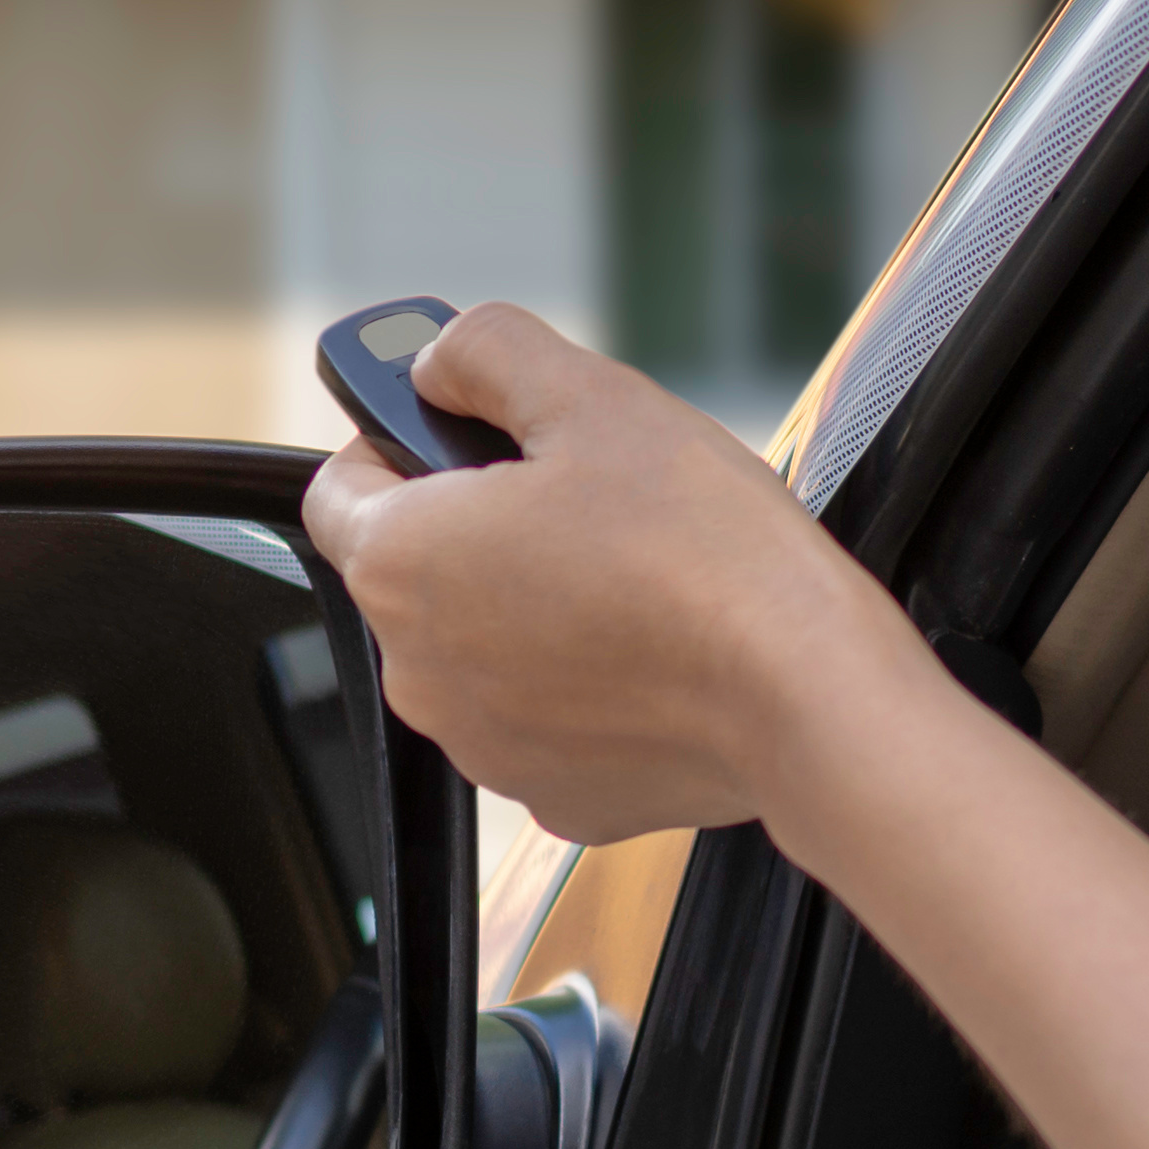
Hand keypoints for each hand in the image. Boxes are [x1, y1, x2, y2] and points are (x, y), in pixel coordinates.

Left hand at [295, 303, 924, 839]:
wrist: (810, 695)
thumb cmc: (703, 550)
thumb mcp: (590, 394)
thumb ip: (486, 353)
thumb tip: (438, 362)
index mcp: (398, 564)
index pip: (339, 487)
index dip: (395, 443)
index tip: (460, 432)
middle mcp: (415, 670)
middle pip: (416, 572)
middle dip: (481, 527)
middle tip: (580, 499)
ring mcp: (480, 744)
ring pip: (481, 648)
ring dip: (531, 607)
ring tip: (632, 575)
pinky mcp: (553, 796)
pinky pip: (546, 718)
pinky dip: (584, 684)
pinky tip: (655, 650)